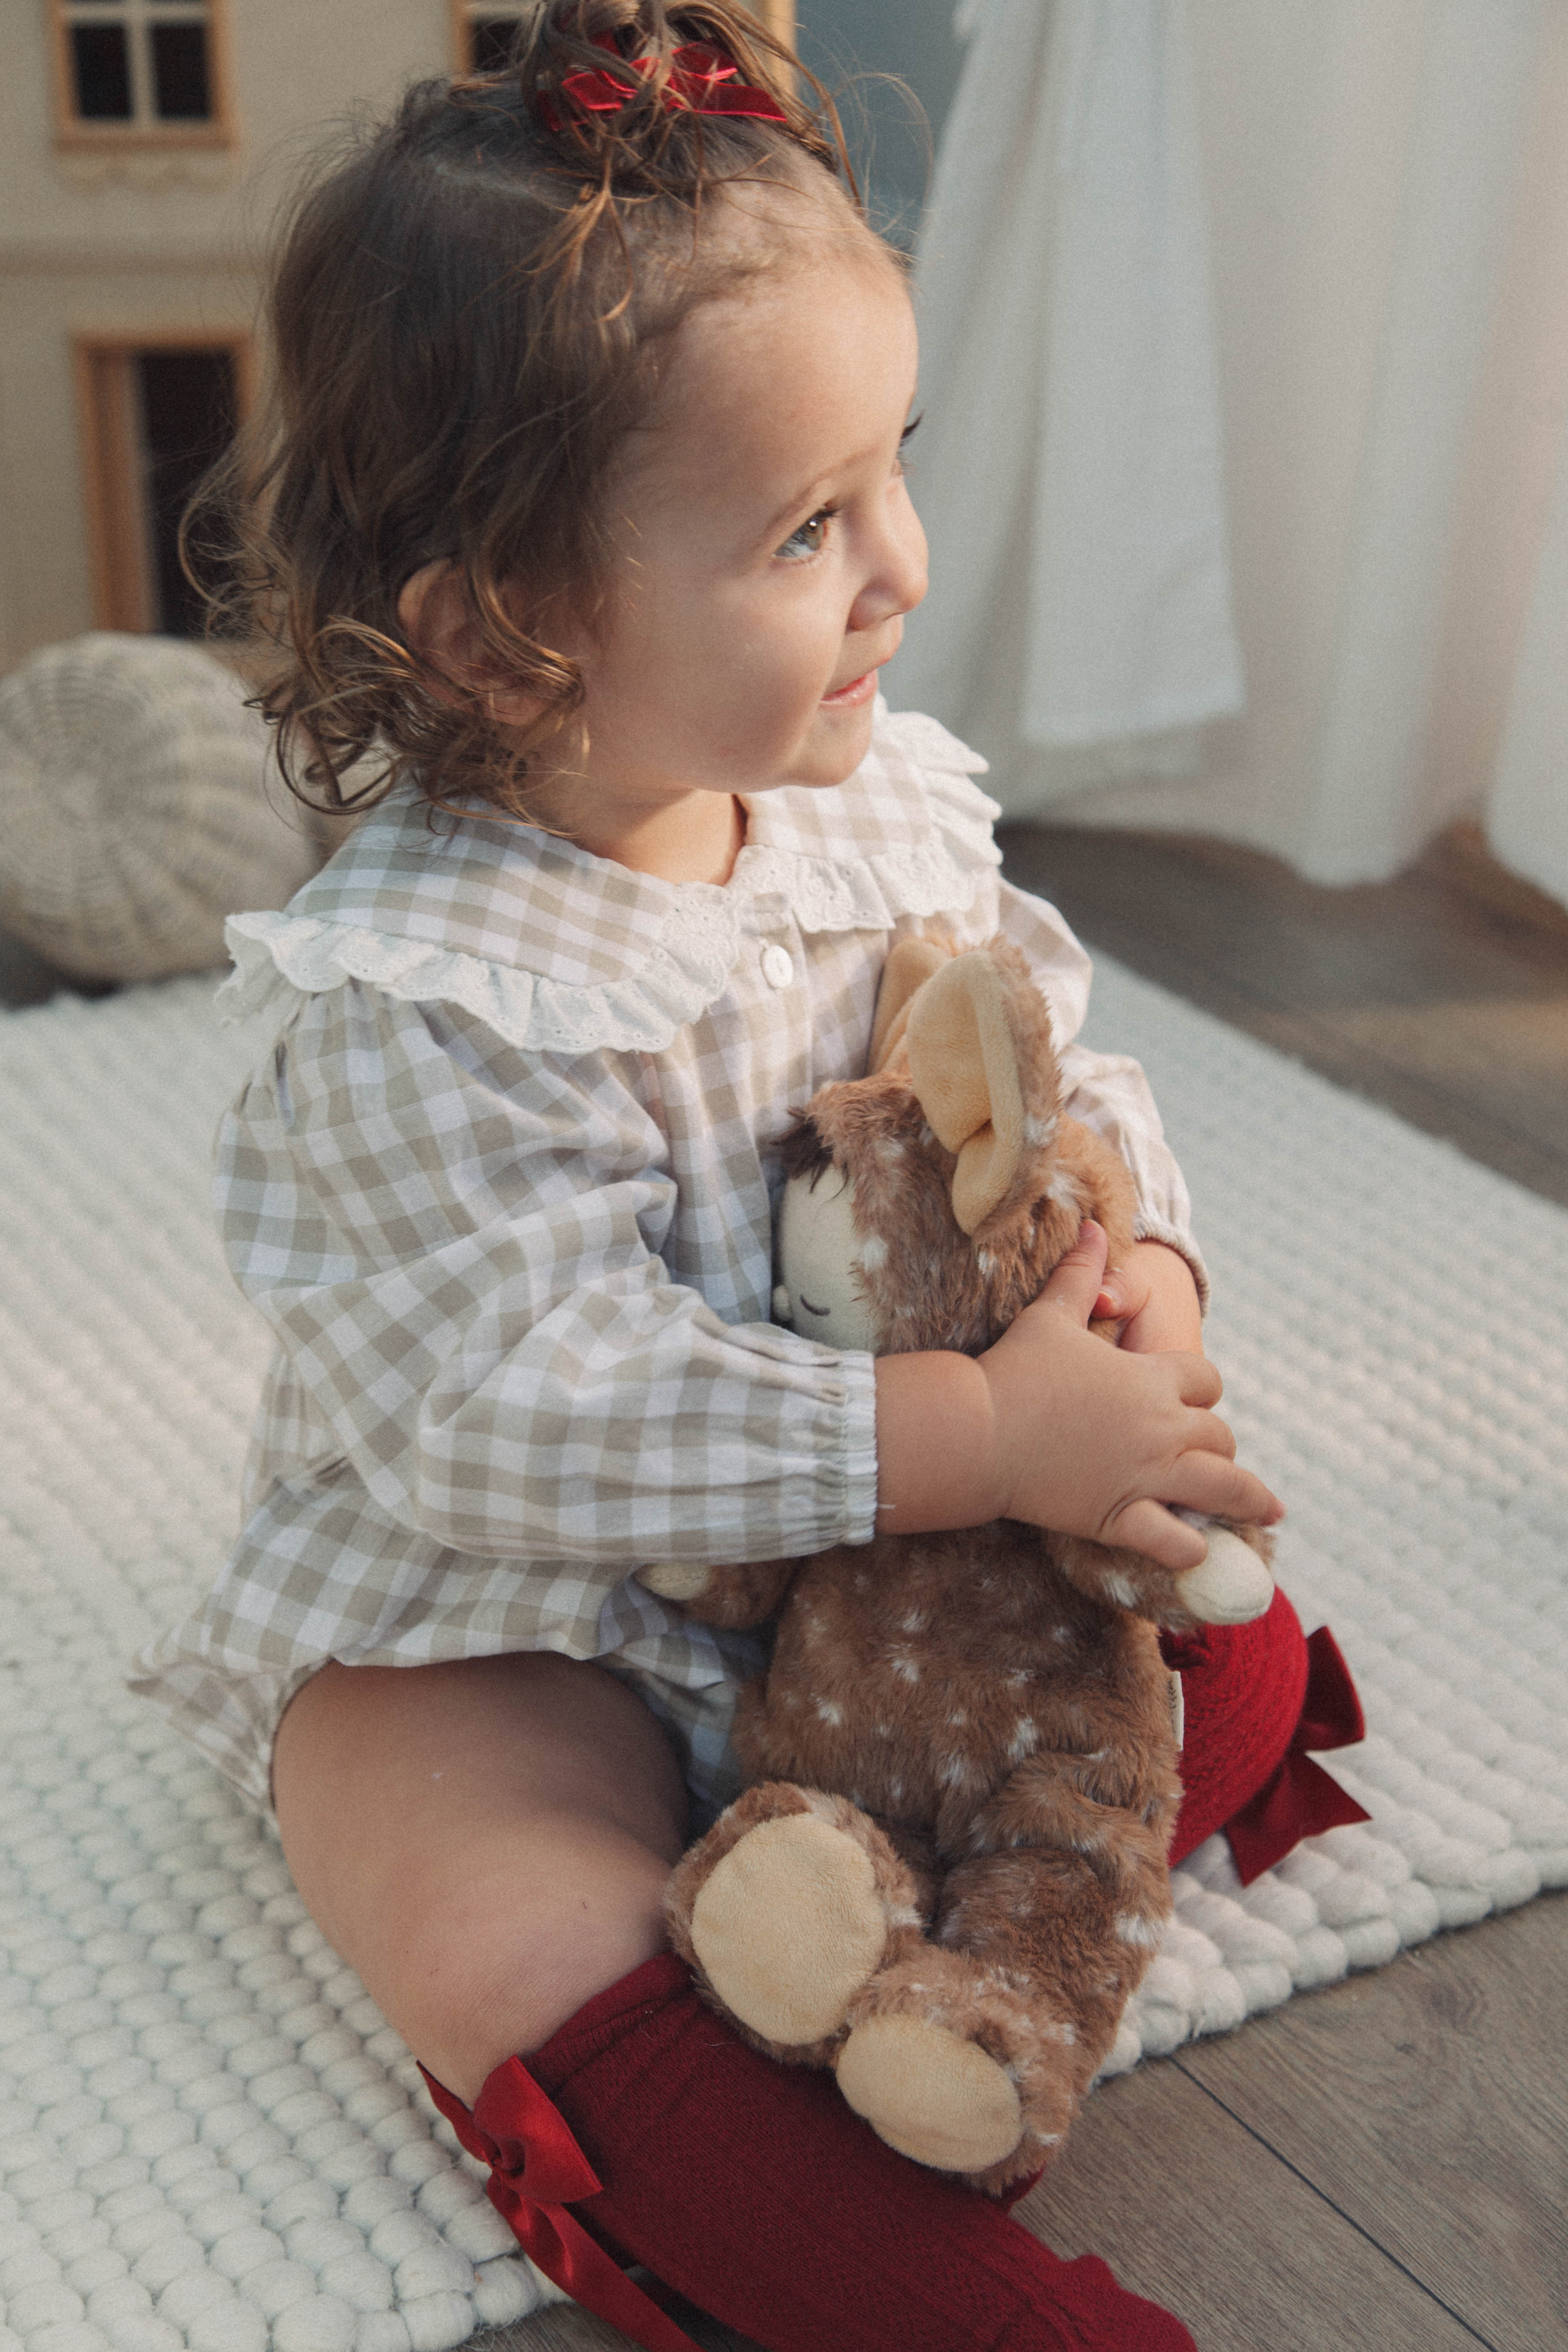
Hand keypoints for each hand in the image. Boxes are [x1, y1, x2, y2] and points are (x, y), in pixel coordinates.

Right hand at [977, 1223, 1281, 1570]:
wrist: (979, 1430)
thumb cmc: (1015, 1370)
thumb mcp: (1052, 1314)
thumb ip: (1081, 1274)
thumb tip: (1094, 1226)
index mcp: (1152, 1379)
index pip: (1208, 1382)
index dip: (1204, 1390)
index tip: (1195, 1401)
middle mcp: (1161, 1428)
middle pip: (1220, 1437)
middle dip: (1219, 1445)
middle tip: (1217, 1458)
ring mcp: (1146, 1475)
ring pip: (1219, 1488)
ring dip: (1247, 1499)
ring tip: (1269, 1510)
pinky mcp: (1120, 1516)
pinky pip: (1174, 1540)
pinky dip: (1192, 1548)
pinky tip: (1200, 1550)